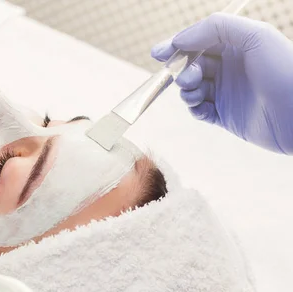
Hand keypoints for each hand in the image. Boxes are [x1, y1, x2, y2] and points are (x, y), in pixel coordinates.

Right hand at [151, 12, 292, 153]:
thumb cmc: (286, 70)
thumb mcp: (255, 35)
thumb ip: (215, 28)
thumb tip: (179, 40)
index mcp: (237, 45)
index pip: (198, 41)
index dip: (176, 46)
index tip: (158, 53)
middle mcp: (231, 67)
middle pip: (191, 65)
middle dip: (180, 70)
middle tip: (184, 78)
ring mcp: (228, 93)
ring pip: (192, 88)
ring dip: (186, 90)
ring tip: (195, 92)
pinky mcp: (226, 116)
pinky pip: (200, 111)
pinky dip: (194, 108)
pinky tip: (200, 107)